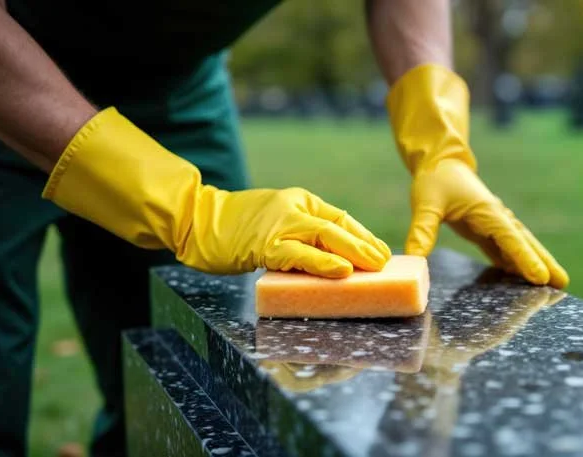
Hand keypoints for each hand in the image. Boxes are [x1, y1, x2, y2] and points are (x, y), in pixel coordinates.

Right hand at [179, 186, 390, 276]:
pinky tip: (341, 272)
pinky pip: (300, 254)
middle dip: (364, 245)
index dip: (363, 236)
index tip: (381, 252)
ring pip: (324, 236)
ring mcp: (279, 224)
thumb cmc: (236, 228)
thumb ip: (301, 236)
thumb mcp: (276, 223)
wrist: (197, 220)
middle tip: (385, 262)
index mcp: (300, 201)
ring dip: (353, 253)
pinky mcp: (264, 243)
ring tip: (374, 268)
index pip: (340, 217)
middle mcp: (293, 208)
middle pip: (337, 225)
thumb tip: (332, 260)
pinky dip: (323, 263)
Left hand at [406, 159, 567, 287]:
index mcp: (487, 211)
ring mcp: (494, 224)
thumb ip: (423, 230)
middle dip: (544, 263)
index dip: (525, 258)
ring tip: (554, 284)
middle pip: (525, 243)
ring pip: (520, 246)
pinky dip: (516, 262)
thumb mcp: (426, 204)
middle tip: (562, 283)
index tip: (540, 277)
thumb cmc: (435, 181)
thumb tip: (416, 259)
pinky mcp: (487, 230)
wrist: (441, 164)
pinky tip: (523, 278)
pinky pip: (506, 249)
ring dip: (535, 263)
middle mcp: (497, 218)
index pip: (510, 238)